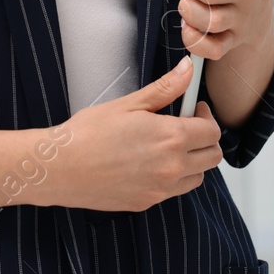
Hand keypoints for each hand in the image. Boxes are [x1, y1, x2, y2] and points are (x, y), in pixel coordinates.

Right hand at [45, 59, 222, 211]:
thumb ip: (165, 88)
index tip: (194, 110)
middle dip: (205, 140)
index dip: (206, 117)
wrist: (60, 167)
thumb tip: (187, 70)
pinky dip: (172, 178)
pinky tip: (150, 164)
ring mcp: (161, 189)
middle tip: (186, 127)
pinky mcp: (148, 202)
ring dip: (192, 162)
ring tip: (168, 147)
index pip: (212, 131)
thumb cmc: (88, 133)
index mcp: (171, 137)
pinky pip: (174, 192)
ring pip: (197, 177)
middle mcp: (172, 167)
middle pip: (212, 157)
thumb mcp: (129, 104)